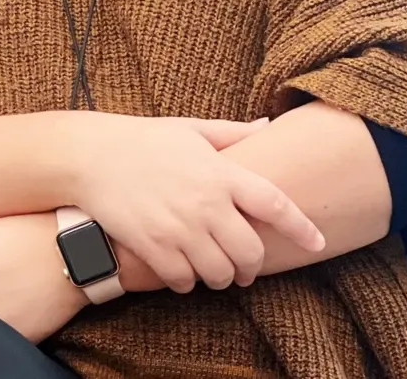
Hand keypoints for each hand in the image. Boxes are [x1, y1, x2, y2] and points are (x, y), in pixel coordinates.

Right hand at [67, 114, 324, 293]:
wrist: (88, 156)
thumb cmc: (141, 140)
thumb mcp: (188, 129)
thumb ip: (231, 132)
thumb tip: (268, 124)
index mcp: (220, 172)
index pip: (276, 204)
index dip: (302, 227)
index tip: (318, 241)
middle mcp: (206, 203)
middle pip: (250, 251)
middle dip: (251, 266)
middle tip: (245, 269)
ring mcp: (179, 227)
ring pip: (219, 272)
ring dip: (221, 278)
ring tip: (215, 273)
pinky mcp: (154, 246)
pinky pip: (184, 281)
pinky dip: (188, 283)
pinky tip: (183, 273)